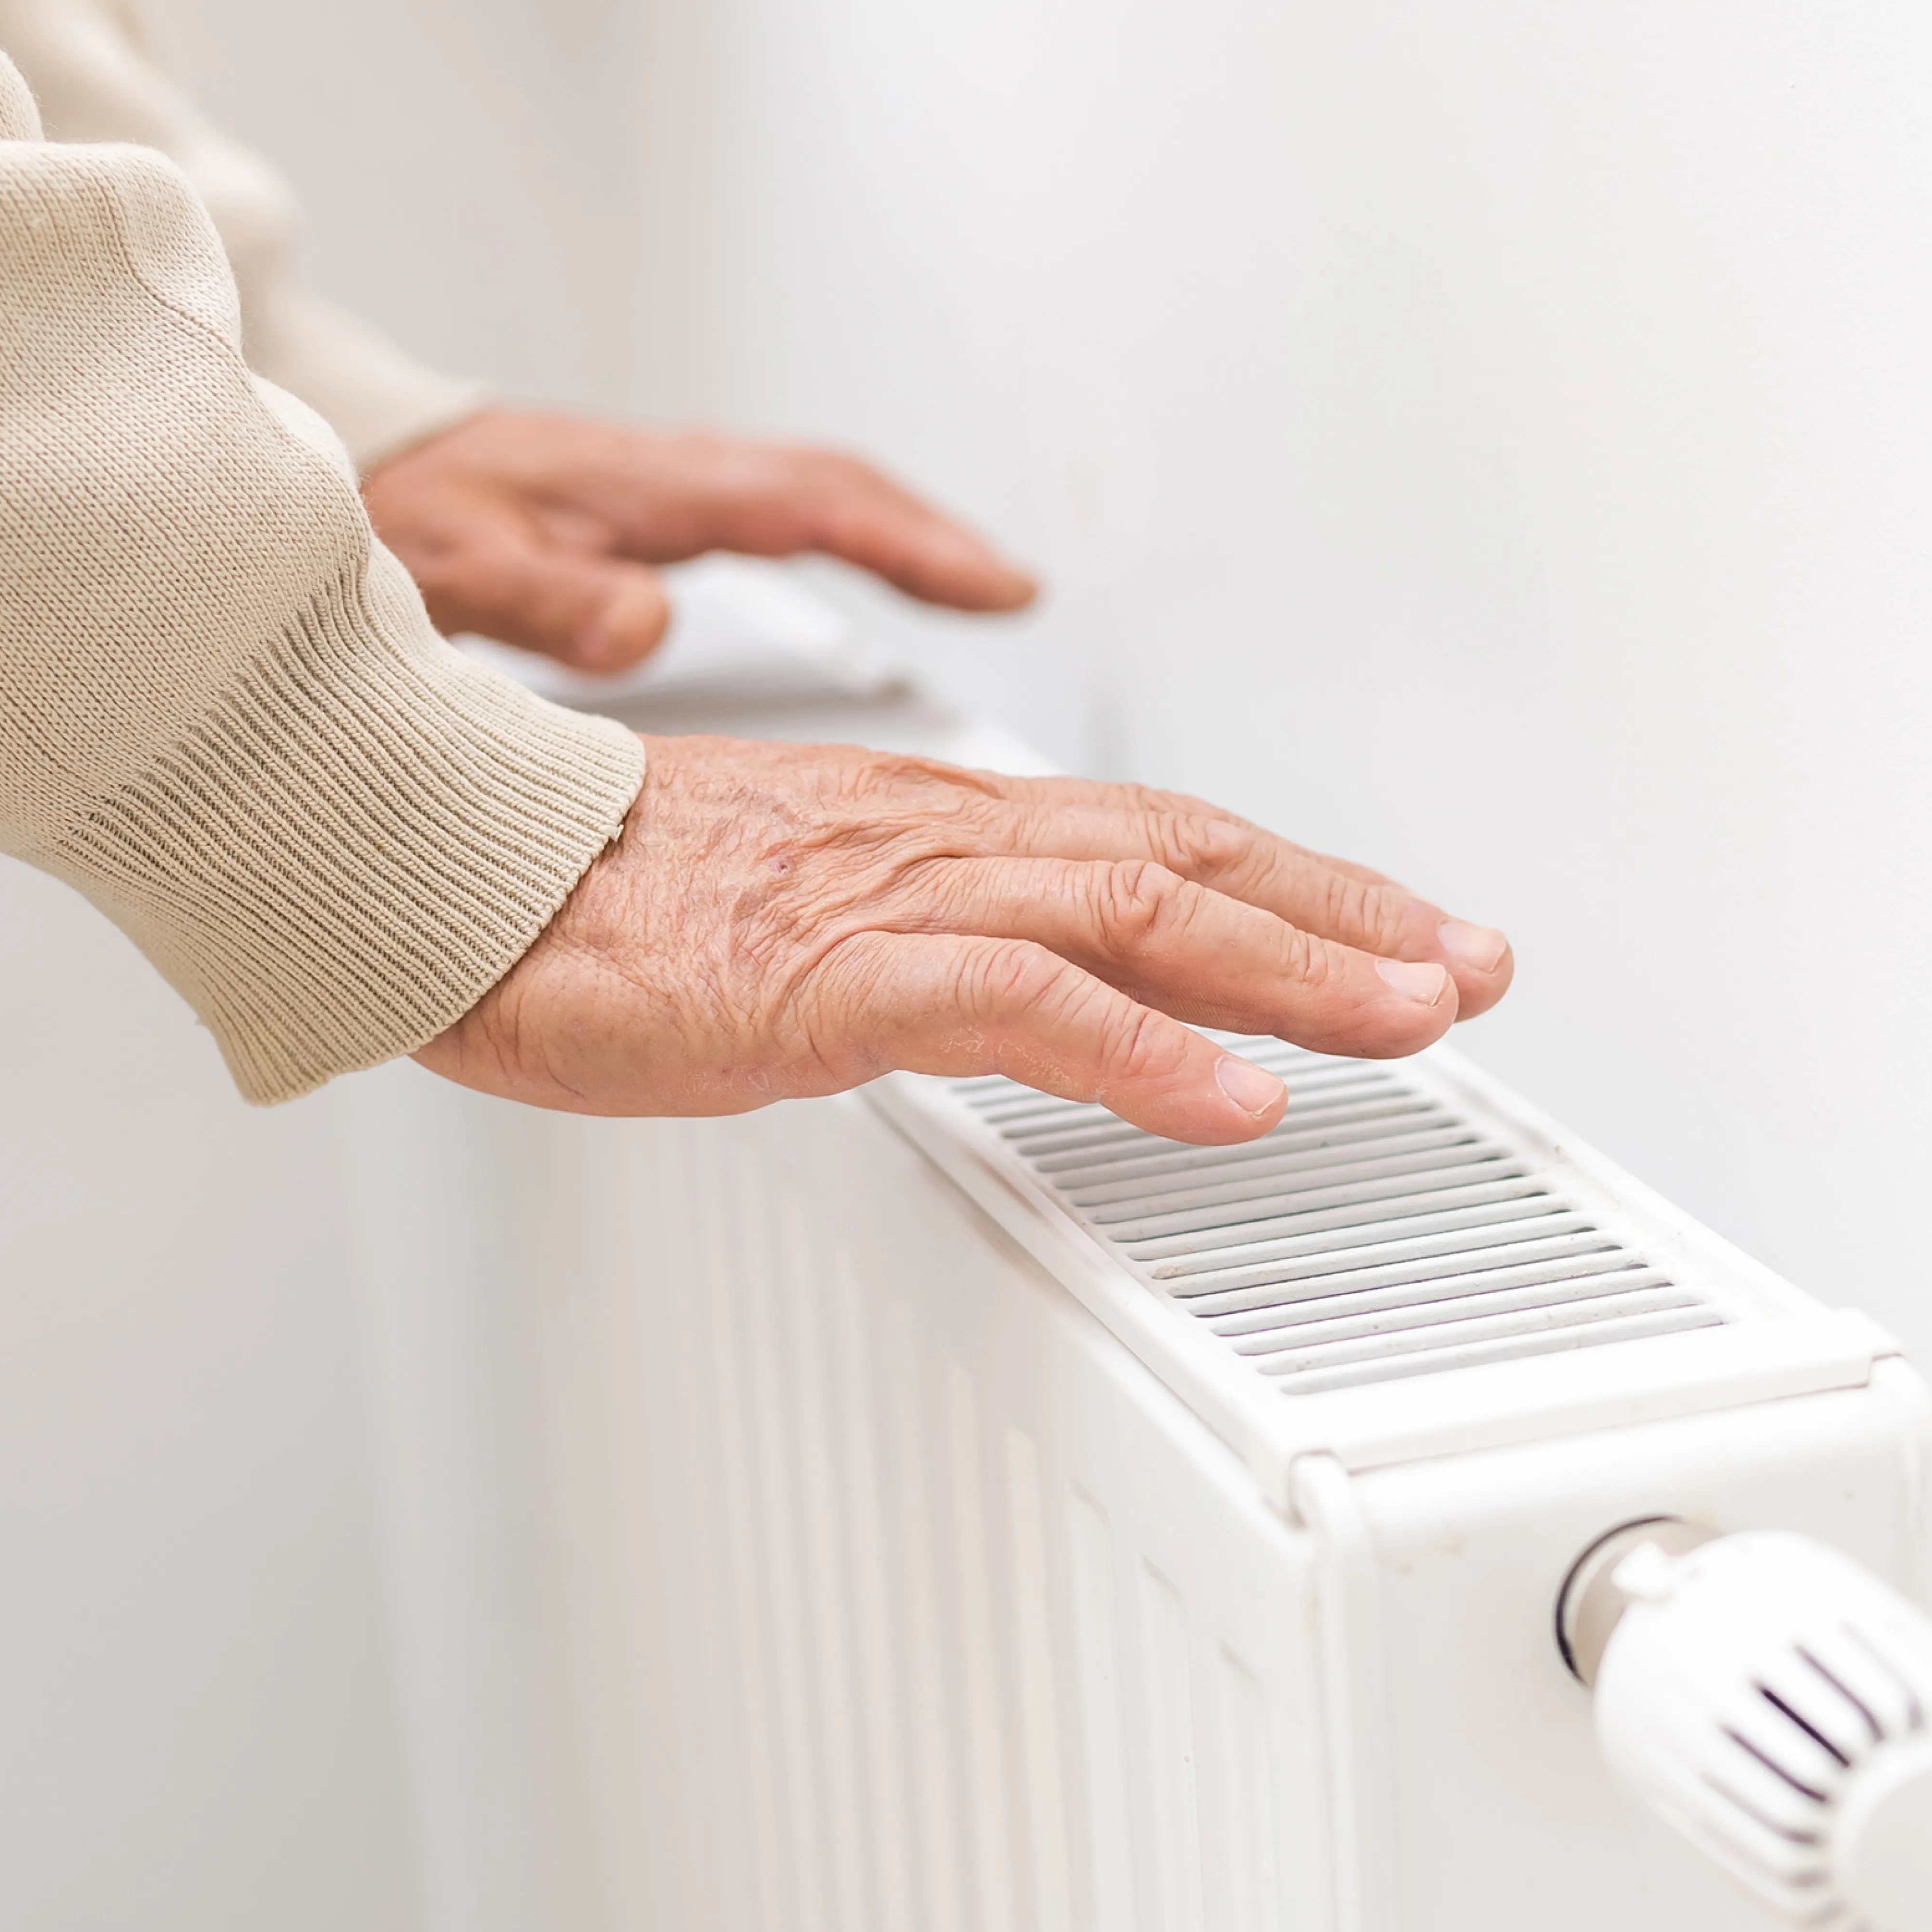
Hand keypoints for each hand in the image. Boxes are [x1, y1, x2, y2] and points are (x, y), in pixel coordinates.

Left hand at [360, 406, 1038, 672]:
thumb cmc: (403, 512)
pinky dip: (843, 528)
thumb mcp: (461, 567)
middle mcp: (674, 474)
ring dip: (897, 527)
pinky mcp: (654, 502)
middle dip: (932, 535)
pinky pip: (779, 504)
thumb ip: (550, 600)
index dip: (909, 545)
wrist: (354, 468)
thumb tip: (648, 628)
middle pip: (836, 487)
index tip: (992, 585)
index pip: (811, 505)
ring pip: (814, 489)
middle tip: (1012, 589)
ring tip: (970, 579)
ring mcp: (669, 483)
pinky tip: (862, 563)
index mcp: (650, 487)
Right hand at [415, 735, 1516, 1142]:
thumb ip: (923, 944)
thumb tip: (1013, 993)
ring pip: (1140, 914)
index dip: (1303, 887)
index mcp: (939, 831)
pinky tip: (1231, 1100)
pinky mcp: (828, 975)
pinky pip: (1014, 1006)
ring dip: (1296, 971)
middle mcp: (944, 843)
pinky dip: (1139, 1051)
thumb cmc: (605, 904)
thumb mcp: (803, 914)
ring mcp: (892, 902)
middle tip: (1476, 965)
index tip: (1412, 931)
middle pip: (1191, 862)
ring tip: (1416, 1014)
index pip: (1164, 842)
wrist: (455, 873)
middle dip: (1350, 920)